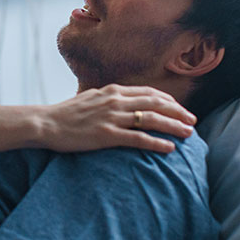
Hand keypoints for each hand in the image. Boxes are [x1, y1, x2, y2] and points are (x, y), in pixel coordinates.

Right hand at [36, 84, 196, 153]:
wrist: (46, 123)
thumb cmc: (66, 114)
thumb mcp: (90, 99)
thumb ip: (108, 99)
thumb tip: (122, 102)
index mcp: (112, 91)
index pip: (148, 92)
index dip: (168, 101)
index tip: (181, 109)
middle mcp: (115, 101)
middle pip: (155, 103)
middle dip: (178, 112)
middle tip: (193, 121)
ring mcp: (111, 117)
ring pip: (151, 119)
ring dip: (173, 126)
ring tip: (188, 134)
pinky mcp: (106, 135)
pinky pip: (137, 138)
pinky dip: (156, 142)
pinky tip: (169, 148)